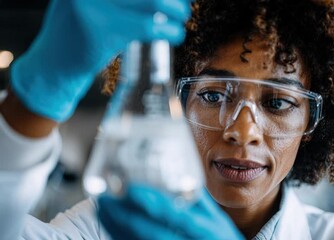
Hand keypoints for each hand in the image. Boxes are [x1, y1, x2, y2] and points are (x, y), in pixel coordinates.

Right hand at [10, 0, 189, 121]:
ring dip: (176, 9)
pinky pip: (148, 26)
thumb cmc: (73, 32)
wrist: (52, 65)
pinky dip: (169, 30)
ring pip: (152, 0)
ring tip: (182, 17)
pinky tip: (176, 35)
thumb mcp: (85, 0)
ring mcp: (95, 5)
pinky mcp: (104, 31)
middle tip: (183, 4)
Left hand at [98, 184, 243, 239]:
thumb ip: (198, 198)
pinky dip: (120, 236)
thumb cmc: (221, 238)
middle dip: (123, 216)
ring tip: (102, 209)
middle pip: (150, 232)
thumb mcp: (216, 218)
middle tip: (104, 198)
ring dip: (117, 227)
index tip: (131, 188)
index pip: (174, 215)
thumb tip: (177, 173)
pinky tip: (111, 225)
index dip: (152, 202)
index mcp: (204, 229)